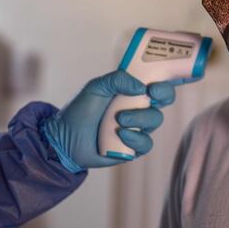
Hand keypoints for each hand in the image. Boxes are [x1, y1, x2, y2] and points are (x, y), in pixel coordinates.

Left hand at [41, 70, 175, 172]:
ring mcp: (138, 128)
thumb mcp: (96, 87)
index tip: (154, 85)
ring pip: (155, 120)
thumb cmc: (80, 110)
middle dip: (162, 96)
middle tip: (149, 94)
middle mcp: (139, 108)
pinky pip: (146, 143)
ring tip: (119, 120)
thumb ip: (117, 79)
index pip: (157, 84)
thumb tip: (141, 87)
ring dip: (139, 118)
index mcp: (132, 92)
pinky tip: (120, 135)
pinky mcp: (133, 148)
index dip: (164, 83)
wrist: (64, 139)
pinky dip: (135, 138)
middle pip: (164, 101)